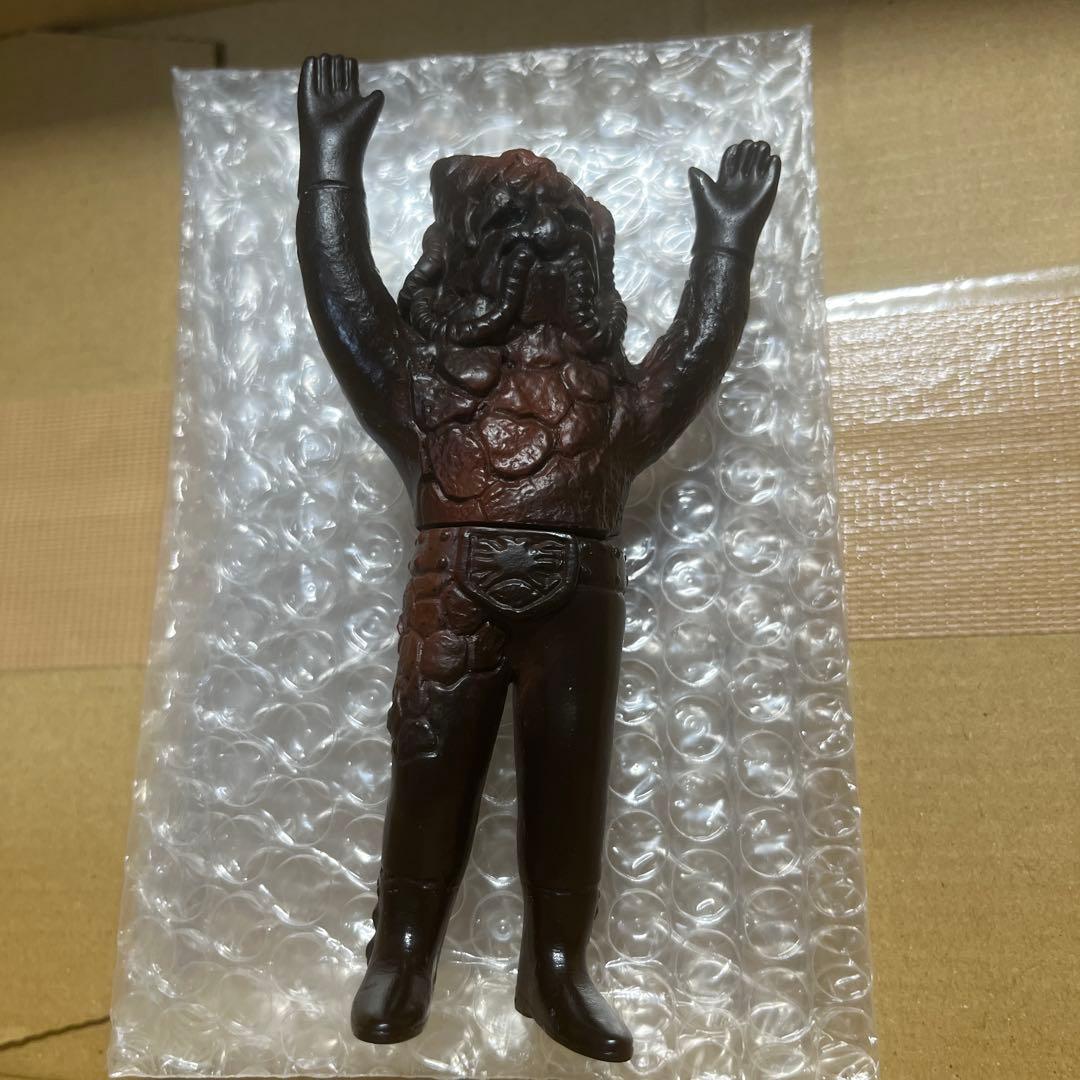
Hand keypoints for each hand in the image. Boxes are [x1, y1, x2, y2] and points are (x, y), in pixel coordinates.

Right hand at [297, 54, 384, 190]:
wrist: (333, 147)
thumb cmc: (355, 131)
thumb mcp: (371, 110)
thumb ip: (376, 98)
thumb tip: (378, 91)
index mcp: (351, 98)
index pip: (349, 71)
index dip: (350, 65)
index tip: (351, 69)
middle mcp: (336, 97)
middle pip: (336, 67)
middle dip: (337, 62)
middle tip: (337, 68)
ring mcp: (321, 96)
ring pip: (322, 68)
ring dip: (325, 61)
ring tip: (326, 63)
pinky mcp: (306, 96)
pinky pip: (307, 74)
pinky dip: (310, 65)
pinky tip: (313, 60)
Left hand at [689, 140, 780, 260]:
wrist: (727, 238)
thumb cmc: (712, 216)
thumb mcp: (702, 194)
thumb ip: (699, 180)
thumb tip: (691, 168)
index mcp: (726, 183)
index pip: (733, 159)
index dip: (735, 150)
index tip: (736, 148)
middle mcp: (741, 183)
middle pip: (748, 157)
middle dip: (750, 148)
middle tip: (750, 146)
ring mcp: (755, 187)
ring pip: (761, 162)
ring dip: (762, 151)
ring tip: (760, 148)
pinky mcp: (768, 191)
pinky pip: (773, 172)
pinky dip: (773, 163)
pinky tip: (770, 159)